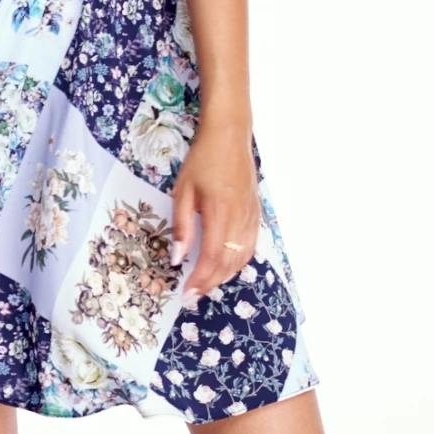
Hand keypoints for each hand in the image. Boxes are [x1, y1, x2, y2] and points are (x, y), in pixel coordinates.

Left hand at [168, 118, 260, 297]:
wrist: (230, 137)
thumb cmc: (202, 160)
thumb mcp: (183, 190)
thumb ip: (182, 225)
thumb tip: (177, 257)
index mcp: (220, 212)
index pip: (211, 257)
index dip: (200, 279)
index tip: (186, 293)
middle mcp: (240, 219)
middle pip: (227, 263)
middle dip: (210, 284)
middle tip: (192, 296)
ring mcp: (251, 217)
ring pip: (241, 258)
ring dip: (224, 277)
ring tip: (206, 285)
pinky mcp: (256, 214)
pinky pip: (249, 247)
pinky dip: (237, 263)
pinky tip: (225, 267)